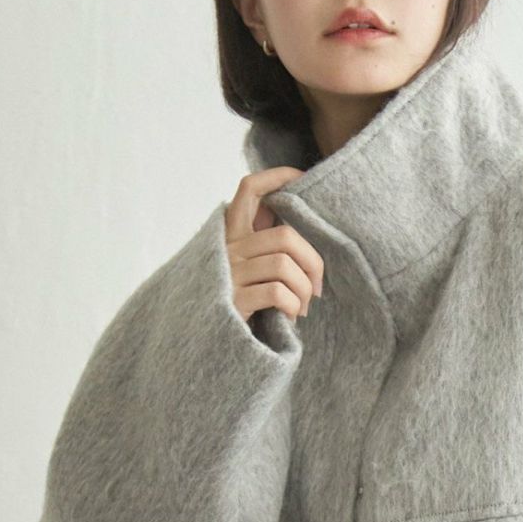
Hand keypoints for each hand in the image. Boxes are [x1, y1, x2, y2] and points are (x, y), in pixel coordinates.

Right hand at [224, 168, 325, 324]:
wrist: (205, 344)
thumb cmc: (237, 303)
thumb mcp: (247, 267)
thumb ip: (266, 245)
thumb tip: (306, 232)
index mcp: (231, 234)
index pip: (249, 189)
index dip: (278, 177)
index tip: (303, 178)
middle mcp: (228, 248)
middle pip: (286, 236)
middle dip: (312, 262)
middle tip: (317, 287)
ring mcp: (229, 274)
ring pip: (284, 265)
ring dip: (304, 289)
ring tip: (302, 306)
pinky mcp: (232, 300)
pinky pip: (276, 292)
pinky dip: (292, 305)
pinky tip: (289, 317)